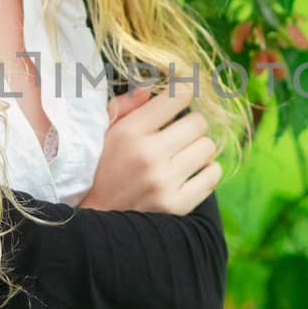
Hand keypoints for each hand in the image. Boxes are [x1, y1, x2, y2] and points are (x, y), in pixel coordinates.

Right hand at [79, 83, 221, 214]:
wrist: (94, 220)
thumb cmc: (98, 169)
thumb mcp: (101, 132)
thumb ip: (124, 106)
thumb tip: (150, 88)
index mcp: (129, 132)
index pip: (177, 97)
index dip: (182, 94)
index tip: (178, 100)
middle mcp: (148, 155)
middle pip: (198, 122)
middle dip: (190, 124)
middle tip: (178, 133)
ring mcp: (164, 182)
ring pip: (208, 147)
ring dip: (198, 148)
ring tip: (183, 154)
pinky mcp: (176, 205)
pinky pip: (212, 175)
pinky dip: (207, 171)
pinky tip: (191, 171)